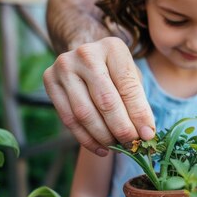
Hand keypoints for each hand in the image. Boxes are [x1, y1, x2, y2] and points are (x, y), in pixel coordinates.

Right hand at [43, 37, 155, 155]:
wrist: (86, 58)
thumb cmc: (115, 71)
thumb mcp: (132, 79)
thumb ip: (138, 103)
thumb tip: (146, 135)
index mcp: (113, 48)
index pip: (128, 87)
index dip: (139, 115)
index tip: (147, 136)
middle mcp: (86, 53)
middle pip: (105, 101)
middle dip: (121, 128)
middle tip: (132, 146)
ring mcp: (64, 66)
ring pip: (84, 113)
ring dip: (103, 136)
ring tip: (117, 148)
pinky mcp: (49, 81)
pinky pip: (68, 119)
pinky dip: (86, 139)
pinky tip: (101, 148)